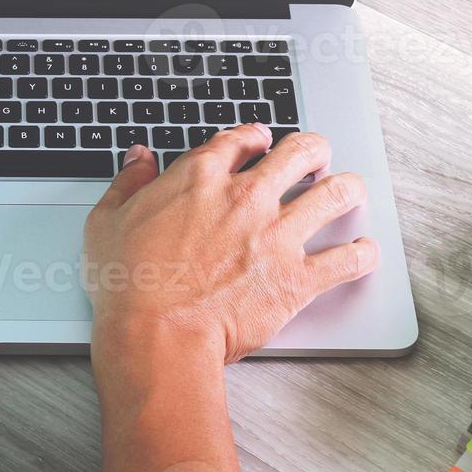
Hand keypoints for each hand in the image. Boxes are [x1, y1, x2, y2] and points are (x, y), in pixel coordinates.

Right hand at [84, 126, 378, 364]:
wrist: (157, 334)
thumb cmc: (128, 284)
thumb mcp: (107, 221)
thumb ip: (128, 183)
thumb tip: (139, 159)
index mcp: (200, 178)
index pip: (240, 139)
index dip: (254, 136)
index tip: (260, 140)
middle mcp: (246, 197)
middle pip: (300, 151)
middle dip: (313, 149)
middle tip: (314, 157)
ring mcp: (277, 235)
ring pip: (335, 193)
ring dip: (346, 188)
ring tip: (349, 190)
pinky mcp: (298, 278)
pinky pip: (347, 260)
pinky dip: (361, 255)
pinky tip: (364, 252)